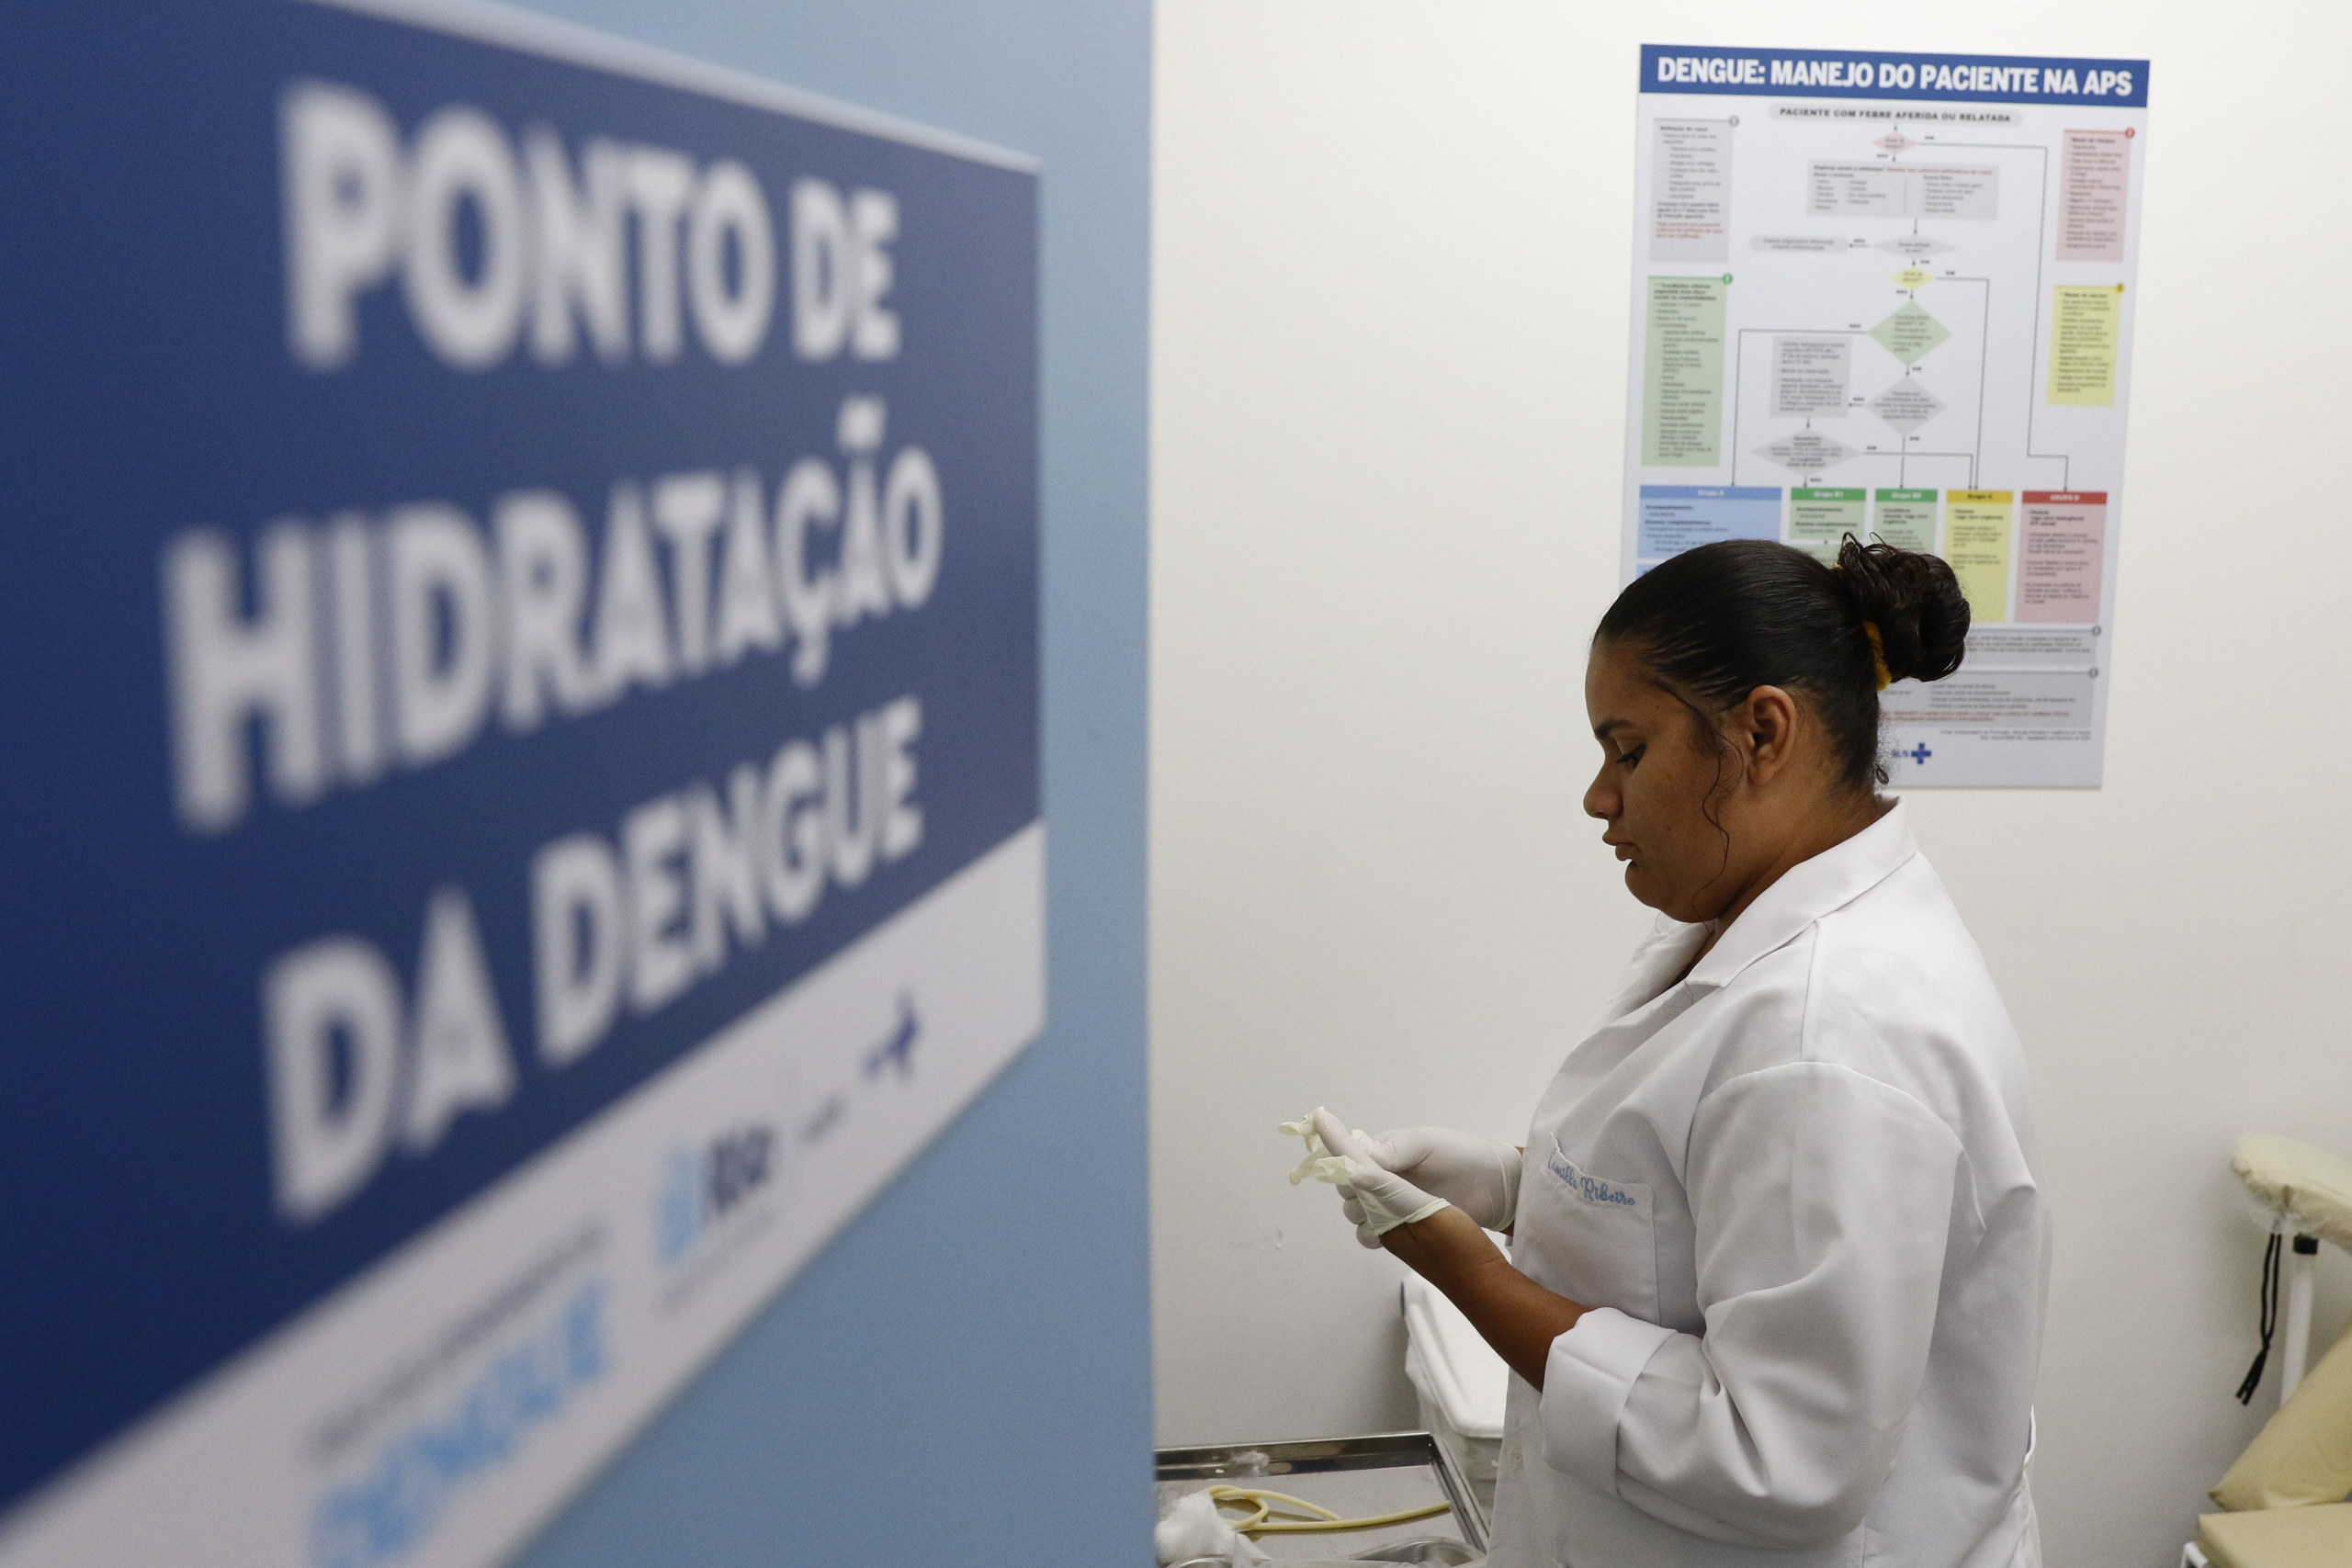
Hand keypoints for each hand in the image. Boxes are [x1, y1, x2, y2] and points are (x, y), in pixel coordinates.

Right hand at [1312, 1111, 1450, 1248]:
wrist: (1492, 1187)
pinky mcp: (1400, 1226)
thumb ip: (1390, 1150)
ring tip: (1383, 1215)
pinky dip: (1372, 1235)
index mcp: (1381, 1151)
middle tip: (1375, 1195)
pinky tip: (1385, 1233)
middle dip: (1354, 1193)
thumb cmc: (1459, 1155)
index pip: (1346, 1159)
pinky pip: (1371, 1234)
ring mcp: (1389, 1203)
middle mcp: (1380, 1177)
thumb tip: (1355, 1159)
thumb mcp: (1424, 1144)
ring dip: (1362, 1215)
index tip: (1354, 1174)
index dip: (1345, 1167)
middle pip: (1347, 1189)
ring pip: (1356, 1213)